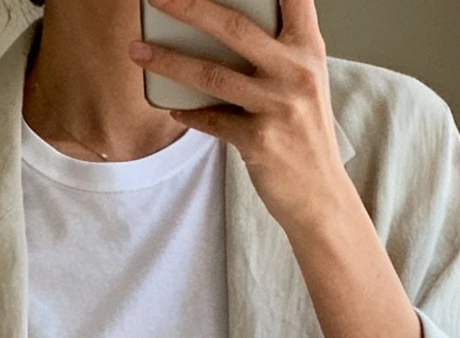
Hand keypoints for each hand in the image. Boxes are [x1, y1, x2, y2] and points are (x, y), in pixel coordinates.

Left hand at [131, 0, 348, 238]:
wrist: (321, 196)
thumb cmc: (305, 133)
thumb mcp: (304, 81)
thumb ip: (277, 50)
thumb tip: (220, 25)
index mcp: (308, 49)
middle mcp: (296, 72)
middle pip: (233, 26)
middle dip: (188, 6)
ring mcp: (278, 107)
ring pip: (212, 75)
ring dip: (168, 61)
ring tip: (138, 51)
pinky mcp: (259, 142)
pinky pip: (211, 120)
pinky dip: (189, 114)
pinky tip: (173, 109)